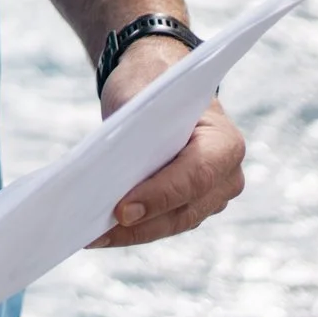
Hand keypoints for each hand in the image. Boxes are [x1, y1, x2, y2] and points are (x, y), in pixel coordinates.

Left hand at [88, 35, 246, 248]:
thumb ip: (136, 131)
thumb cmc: (151, 84)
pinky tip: (98, 232)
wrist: (161, 80)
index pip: (196, 176)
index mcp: (225, 142)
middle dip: (139, 224)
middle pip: (184, 210)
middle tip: (96, 232)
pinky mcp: (190, 206)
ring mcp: (212, 196)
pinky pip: (162, 223)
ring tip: (89, 236)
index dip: (160, 196)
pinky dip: (131, 230)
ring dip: (130, 233)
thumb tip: (107, 176)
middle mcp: (228, 176)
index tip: (122, 210)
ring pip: (171, 223)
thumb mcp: (143, 96)